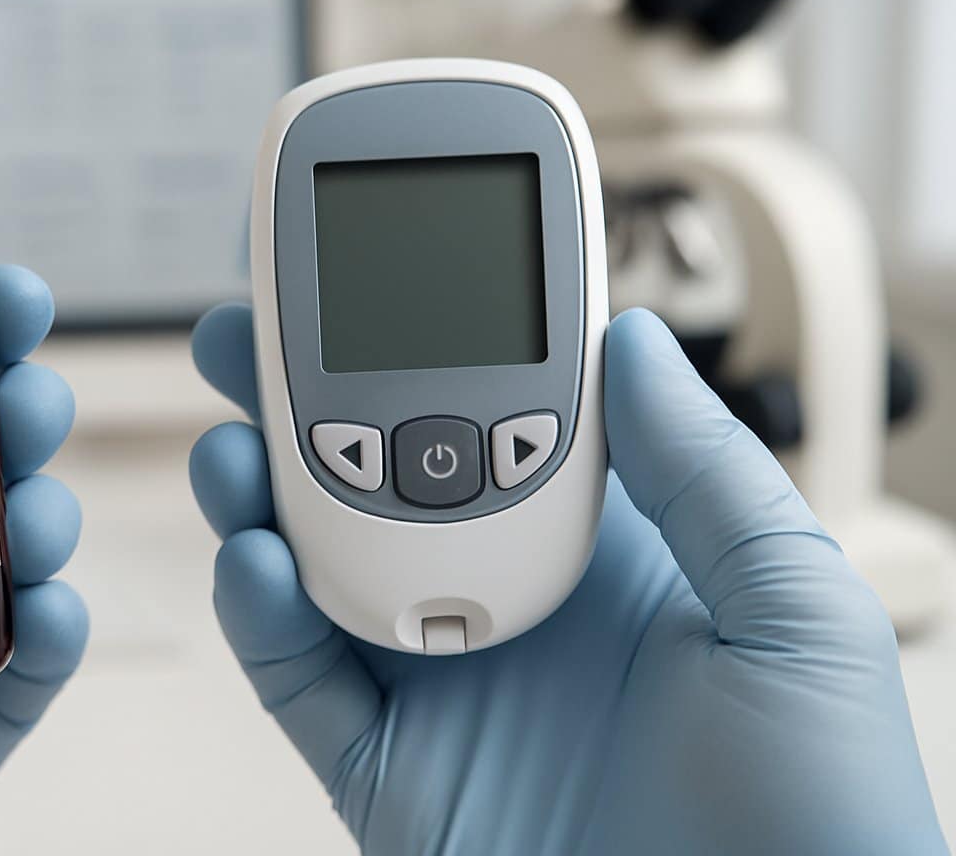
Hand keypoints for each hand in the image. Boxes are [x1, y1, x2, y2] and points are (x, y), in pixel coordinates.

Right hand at [189, 305, 944, 854]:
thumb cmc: (822, 814)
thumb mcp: (794, 614)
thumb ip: (704, 470)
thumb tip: (629, 334)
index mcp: (607, 547)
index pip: (504, 407)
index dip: (438, 328)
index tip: (382, 255)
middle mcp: (507, 595)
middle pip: (381, 466)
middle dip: (306, 389)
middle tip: (244, 322)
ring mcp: (441, 678)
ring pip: (320, 559)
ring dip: (262, 491)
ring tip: (232, 441)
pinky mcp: (388, 768)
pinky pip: (301, 679)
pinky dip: (263, 616)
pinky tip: (257, 564)